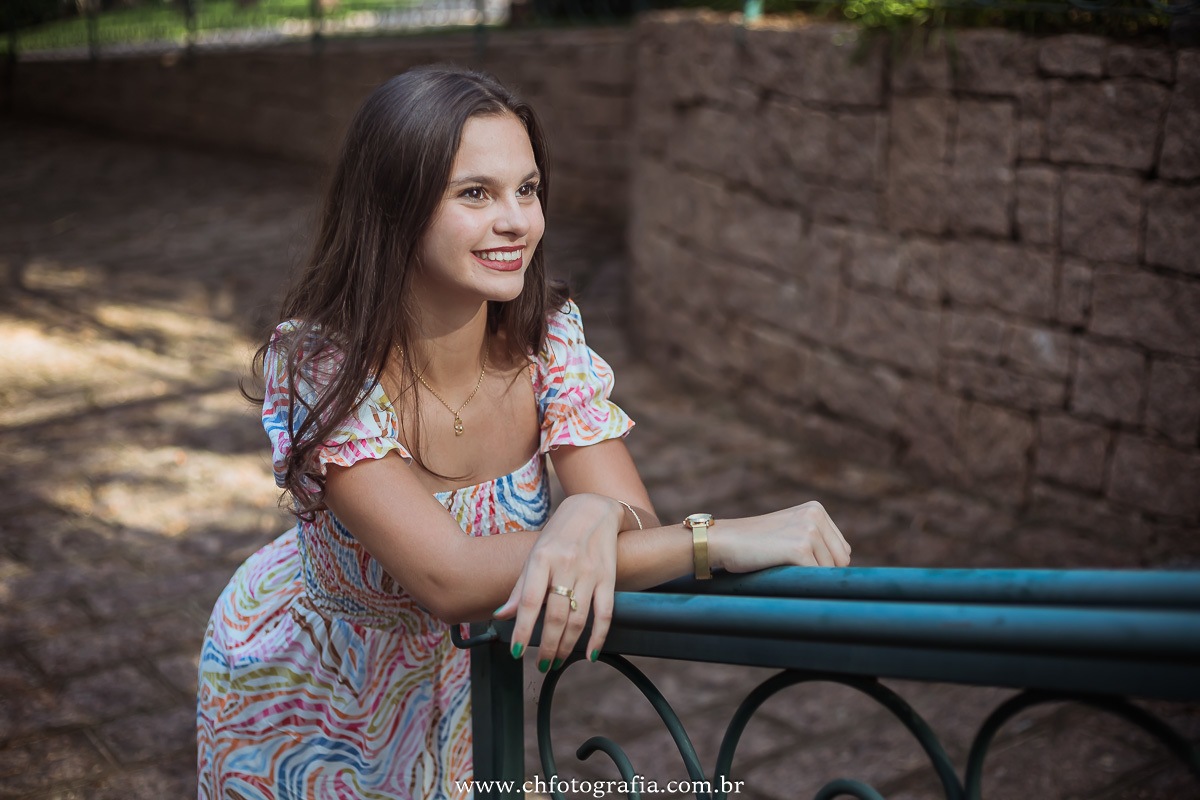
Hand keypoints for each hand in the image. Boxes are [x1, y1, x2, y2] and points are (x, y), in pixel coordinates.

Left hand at [492, 493, 619, 670]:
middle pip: (555, 616)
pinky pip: (605, 613)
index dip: (522, 629)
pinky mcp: (609, 576)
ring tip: (557, 661)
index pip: (530, 601)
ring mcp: (589, 571)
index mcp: (542, 557)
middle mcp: (566, 564)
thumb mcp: (535, 553)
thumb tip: (501, 616)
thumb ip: (520, 587)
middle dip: (547, 646)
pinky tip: (590, 654)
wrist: (594, 508)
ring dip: (567, 646)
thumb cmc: (558, 534)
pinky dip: (598, 637)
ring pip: (578, 619)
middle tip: (541, 665)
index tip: (514, 652)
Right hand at [710, 501, 850, 572]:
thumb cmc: (754, 543)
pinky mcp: (799, 548)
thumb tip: (845, 567)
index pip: (843, 550)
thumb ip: (817, 540)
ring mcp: (809, 530)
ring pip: (830, 572)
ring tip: (782, 566)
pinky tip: (779, 571)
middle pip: (842, 561)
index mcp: (816, 509)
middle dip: (822, 572)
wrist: (723, 541)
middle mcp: (815, 515)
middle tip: (791, 568)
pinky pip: (814, 578)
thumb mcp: (790, 530)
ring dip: (808, 577)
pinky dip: (799, 582)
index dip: (825, 564)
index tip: (799, 563)